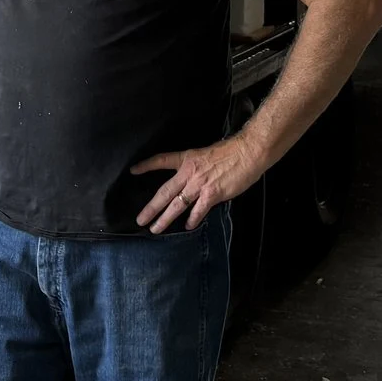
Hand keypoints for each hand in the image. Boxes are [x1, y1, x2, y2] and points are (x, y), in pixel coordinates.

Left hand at [130, 134, 268, 232]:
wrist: (248, 152)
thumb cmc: (231, 152)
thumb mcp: (206, 154)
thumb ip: (196, 167)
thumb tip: (191, 179)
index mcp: (187, 159)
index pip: (162, 160)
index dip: (147, 165)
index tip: (133, 170)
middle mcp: (189, 173)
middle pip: (164, 192)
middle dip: (151, 207)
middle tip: (140, 219)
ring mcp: (200, 185)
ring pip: (177, 205)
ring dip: (165, 218)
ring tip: (155, 229)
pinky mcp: (212, 195)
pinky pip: (198, 211)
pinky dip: (192, 220)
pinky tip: (187, 227)